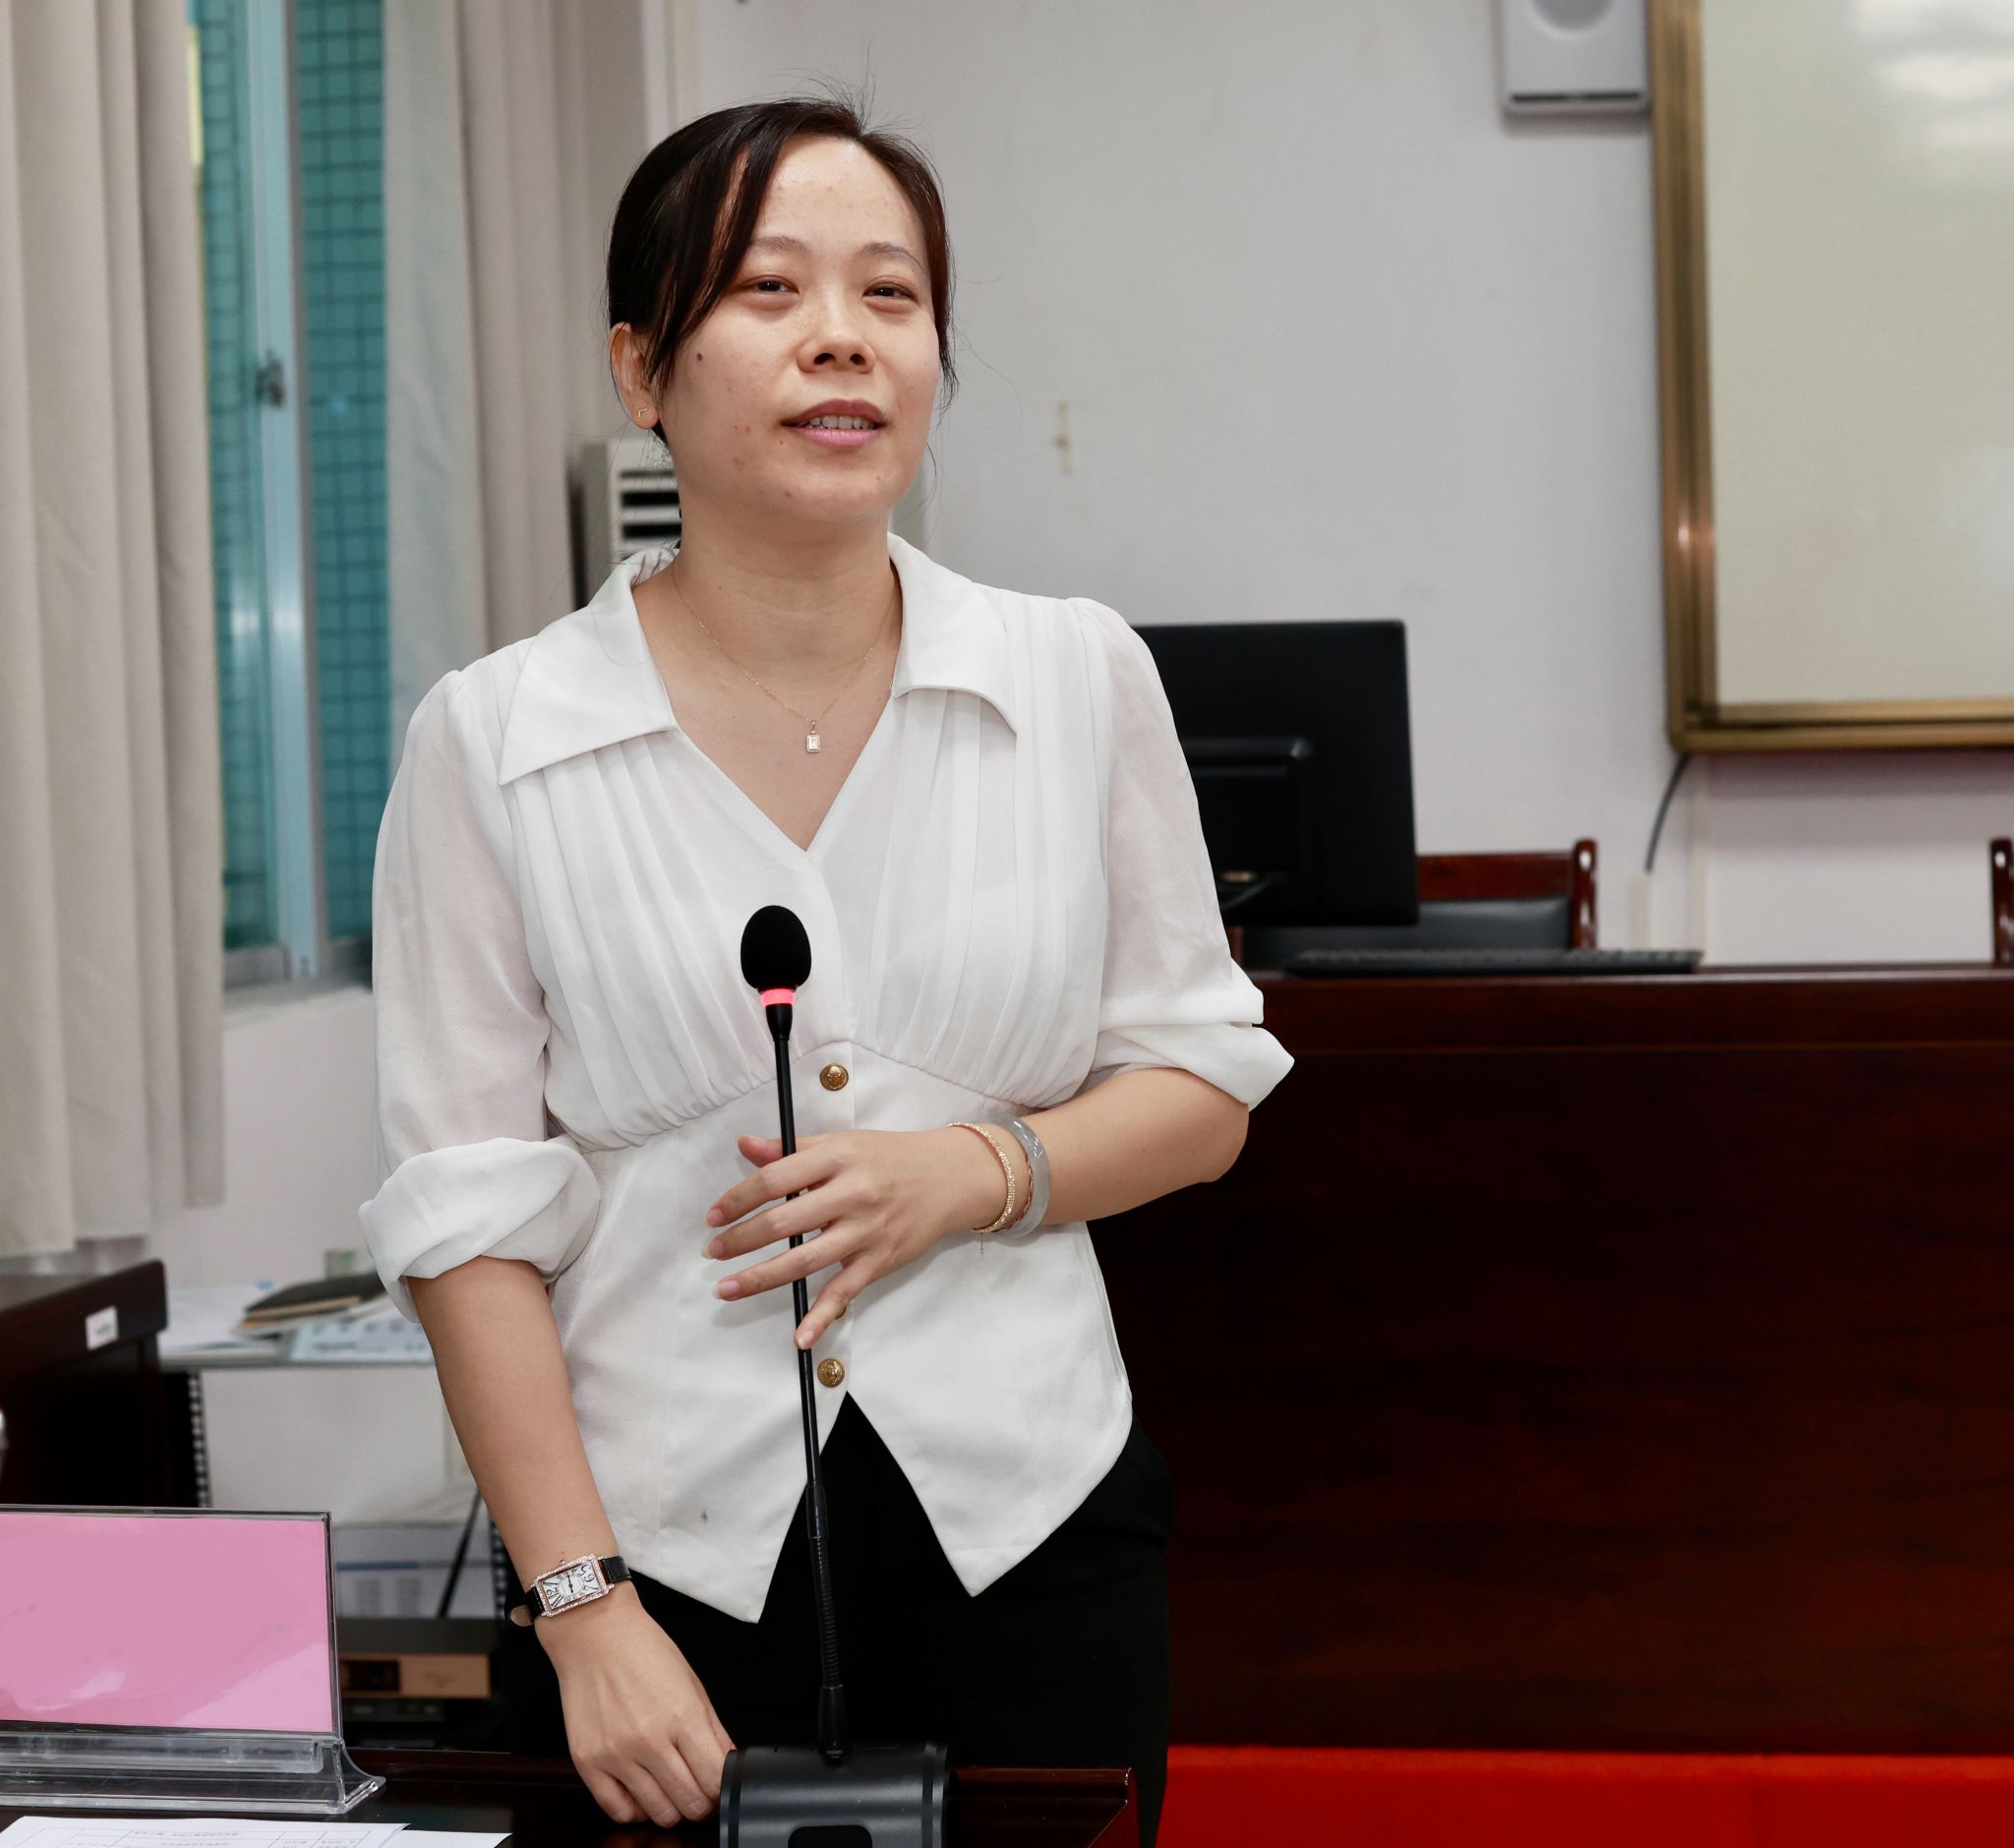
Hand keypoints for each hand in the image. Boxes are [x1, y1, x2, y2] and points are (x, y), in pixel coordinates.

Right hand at [537, 1583, 735, 1827]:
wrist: (595, 1634)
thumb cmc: (644, 1652)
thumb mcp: (692, 1684)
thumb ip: (713, 1730)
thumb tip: (727, 1767)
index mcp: (682, 1716)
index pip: (714, 1780)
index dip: (721, 1789)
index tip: (718, 1786)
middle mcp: (649, 1739)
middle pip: (689, 1802)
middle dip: (700, 1803)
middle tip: (697, 1791)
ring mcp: (616, 1753)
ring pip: (657, 1812)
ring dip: (671, 1808)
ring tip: (670, 1790)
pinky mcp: (587, 1761)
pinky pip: (617, 1810)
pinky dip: (635, 1810)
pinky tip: (641, 1793)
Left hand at [703, 1127, 1020, 1346]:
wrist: (949, 1177)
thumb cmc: (889, 1158)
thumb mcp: (842, 1144)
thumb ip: (791, 1148)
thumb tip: (745, 1147)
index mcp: (838, 1157)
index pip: (776, 1179)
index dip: (739, 1199)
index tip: (714, 1215)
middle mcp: (852, 1193)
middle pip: (784, 1222)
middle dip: (741, 1240)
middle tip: (713, 1251)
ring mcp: (867, 1230)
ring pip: (805, 1260)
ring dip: (761, 1278)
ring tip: (727, 1288)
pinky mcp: (881, 1259)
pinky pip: (845, 1292)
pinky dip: (822, 1317)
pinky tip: (800, 1337)